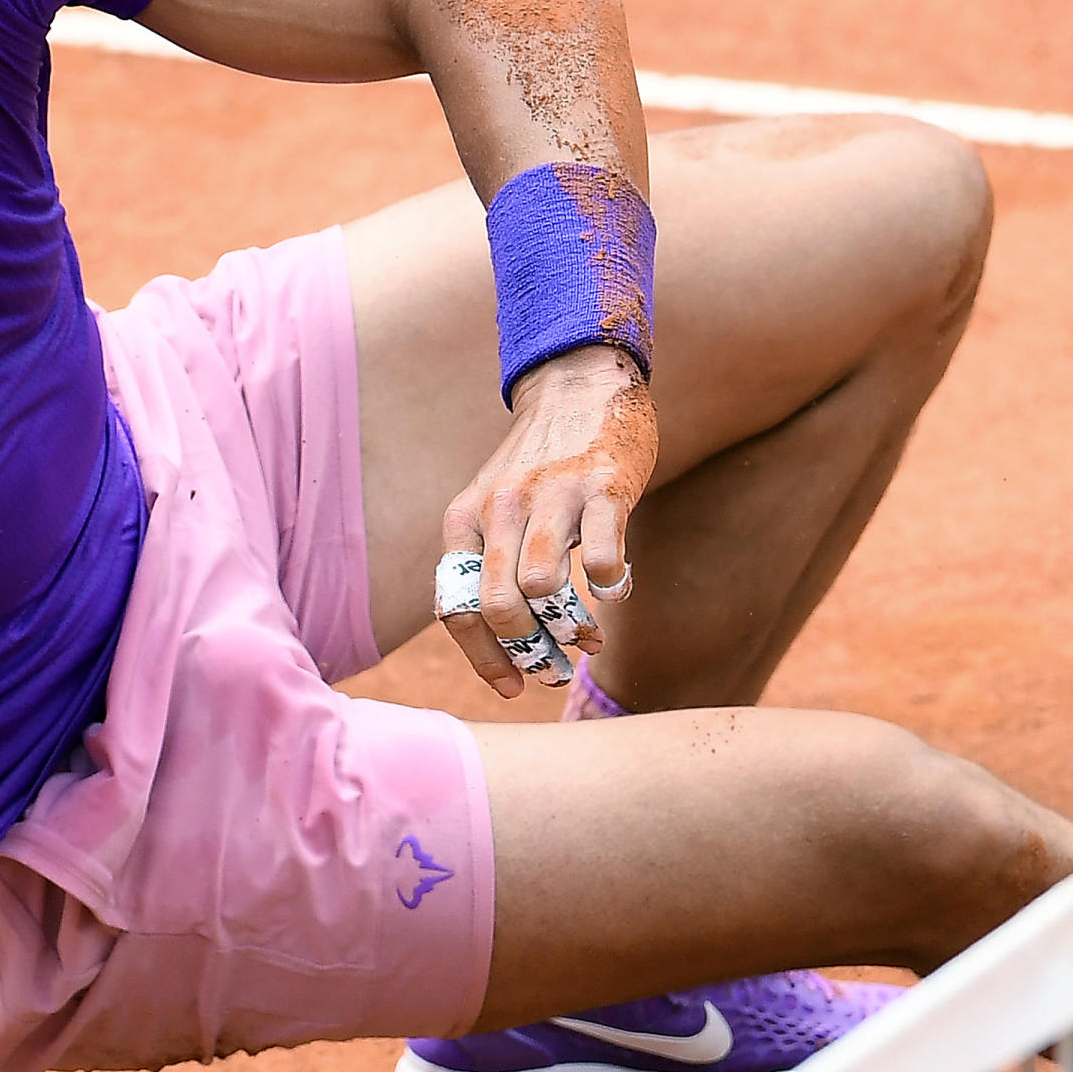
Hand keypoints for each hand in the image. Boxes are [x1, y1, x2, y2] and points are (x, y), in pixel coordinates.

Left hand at [439, 346, 655, 696]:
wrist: (580, 385)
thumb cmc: (540, 464)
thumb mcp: (493, 506)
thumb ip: (491, 563)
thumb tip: (511, 647)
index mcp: (466, 518)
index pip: (457, 608)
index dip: (483, 660)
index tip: (512, 687)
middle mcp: (501, 507)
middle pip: (497, 605)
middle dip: (527, 652)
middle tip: (555, 668)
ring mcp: (552, 496)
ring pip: (541, 585)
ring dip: (569, 627)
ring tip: (588, 636)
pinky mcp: (603, 489)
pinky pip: (602, 559)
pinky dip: (611, 589)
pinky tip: (615, 588)